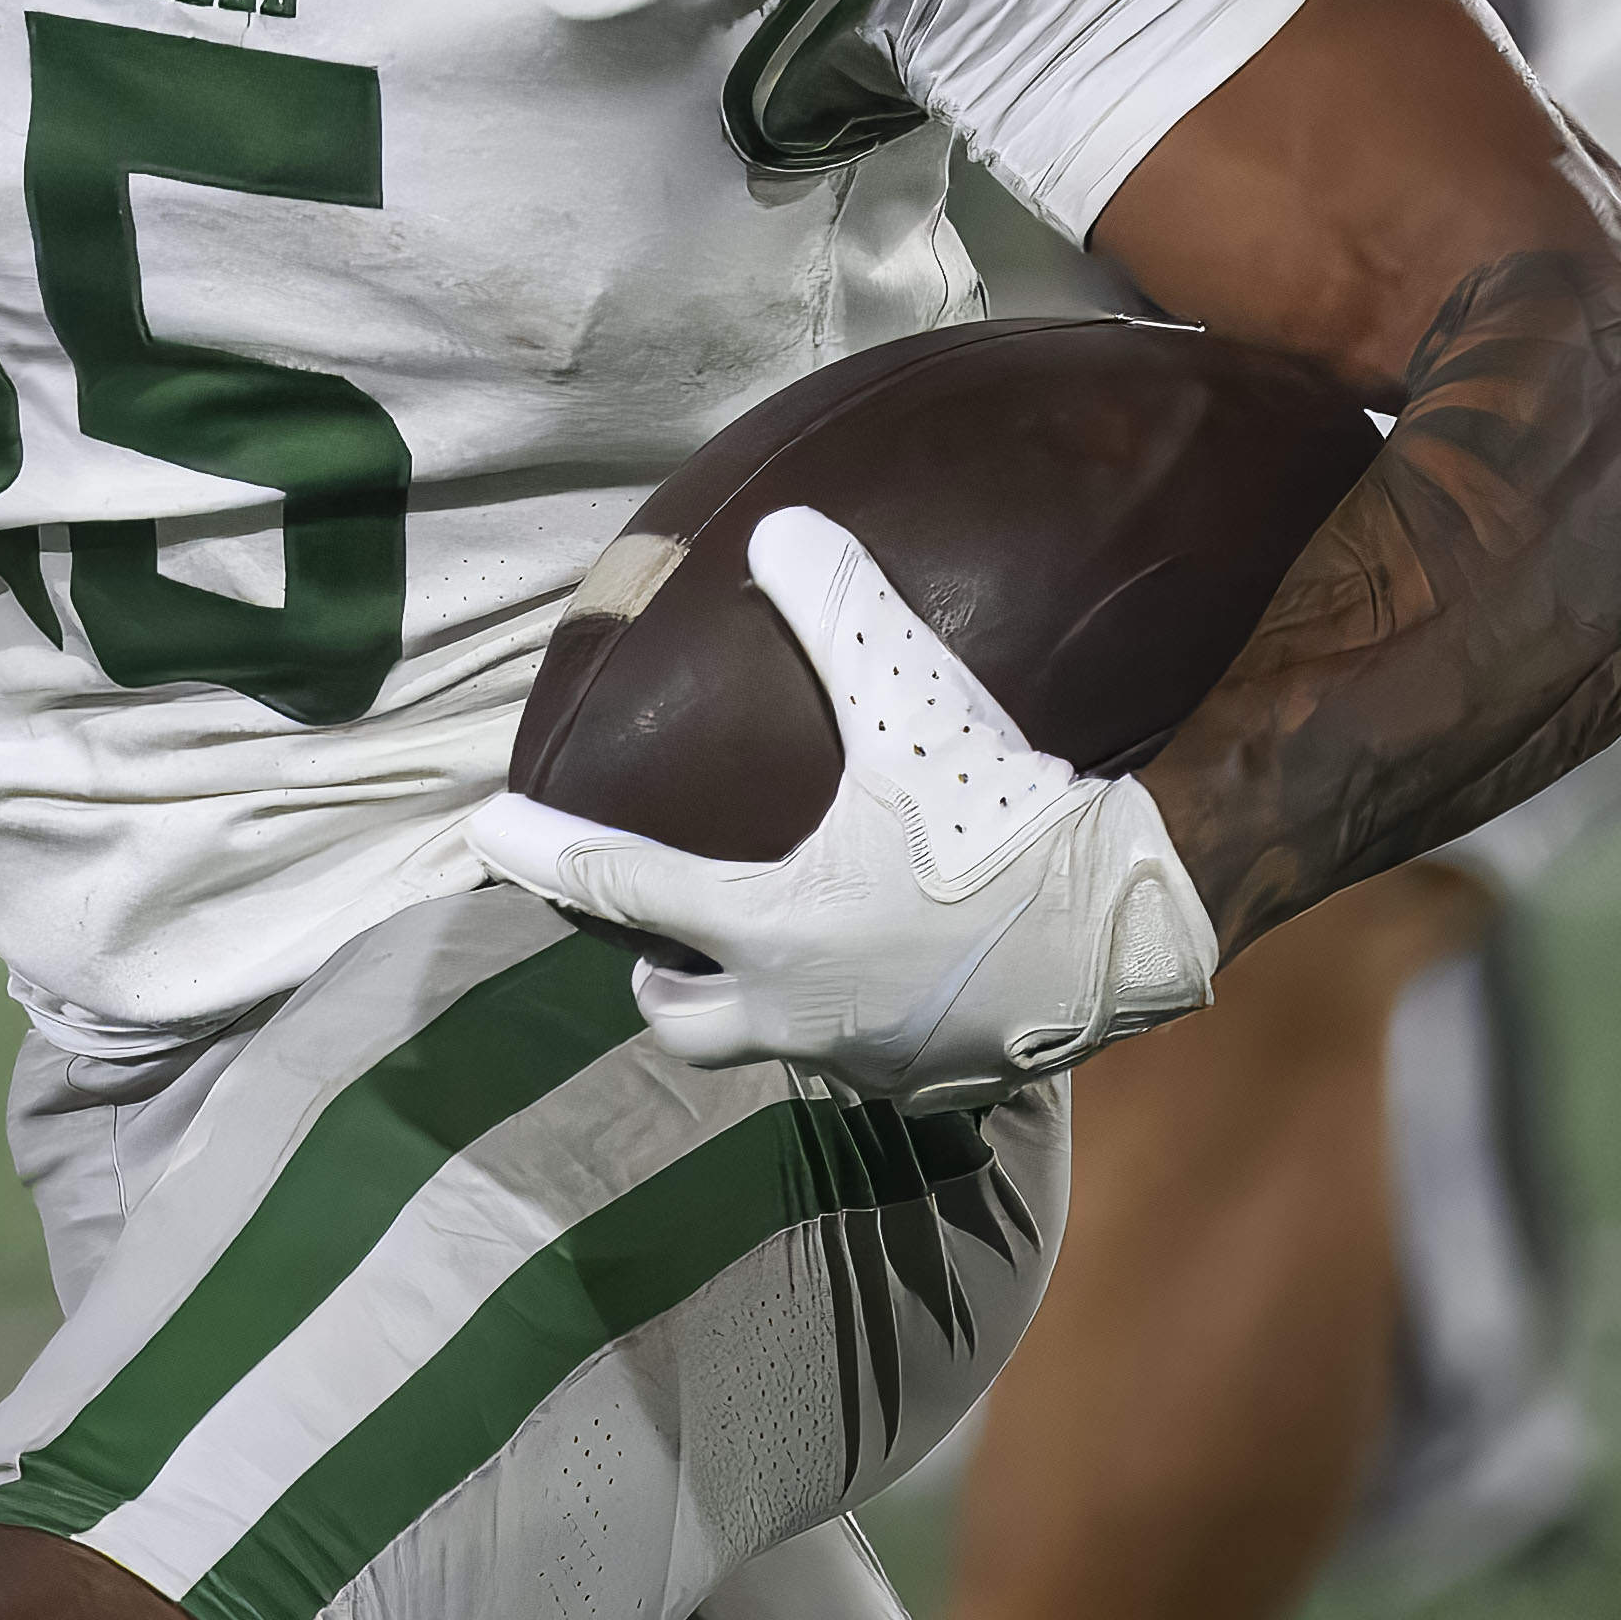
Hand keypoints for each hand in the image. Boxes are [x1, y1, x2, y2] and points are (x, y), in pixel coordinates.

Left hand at [467, 509, 1218, 1108]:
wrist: (1135, 921)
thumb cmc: (1004, 817)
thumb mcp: (912, 701)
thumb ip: (838, 616)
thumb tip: (781, 530)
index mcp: (766, 928)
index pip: (616, 887)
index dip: (541, 854)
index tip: (485, 835)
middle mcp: (796, 1015)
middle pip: (679, 1019)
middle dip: (658, 980)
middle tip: (655, 942)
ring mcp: (865, 1065)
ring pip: (770, 1045)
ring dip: (757, 1004)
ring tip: (775, 956)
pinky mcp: (935, 1089)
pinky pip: (864, 1064)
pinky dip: (854, 1024)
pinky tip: (887, 981)